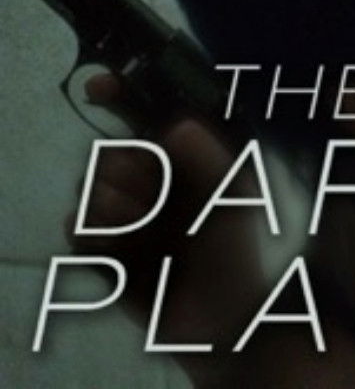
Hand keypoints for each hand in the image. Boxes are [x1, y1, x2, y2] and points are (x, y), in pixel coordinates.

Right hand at [66, 74, 266, 385]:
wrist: (220, 313)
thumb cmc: (233, 248)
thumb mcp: (233, 196)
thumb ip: (210, 159)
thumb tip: (178, 127)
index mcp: (176, 159)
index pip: (137, 117)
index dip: (115, 94)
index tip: (99, 86)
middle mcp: (144, 180)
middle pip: (107, 150)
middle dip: (127, 168)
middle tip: (155, 192)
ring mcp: (118, 212)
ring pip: (88, 185)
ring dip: (117, 204)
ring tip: (148, 223)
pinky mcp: (98, 246)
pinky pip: (76, 225)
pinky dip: (97, 232)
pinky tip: (123, 243)